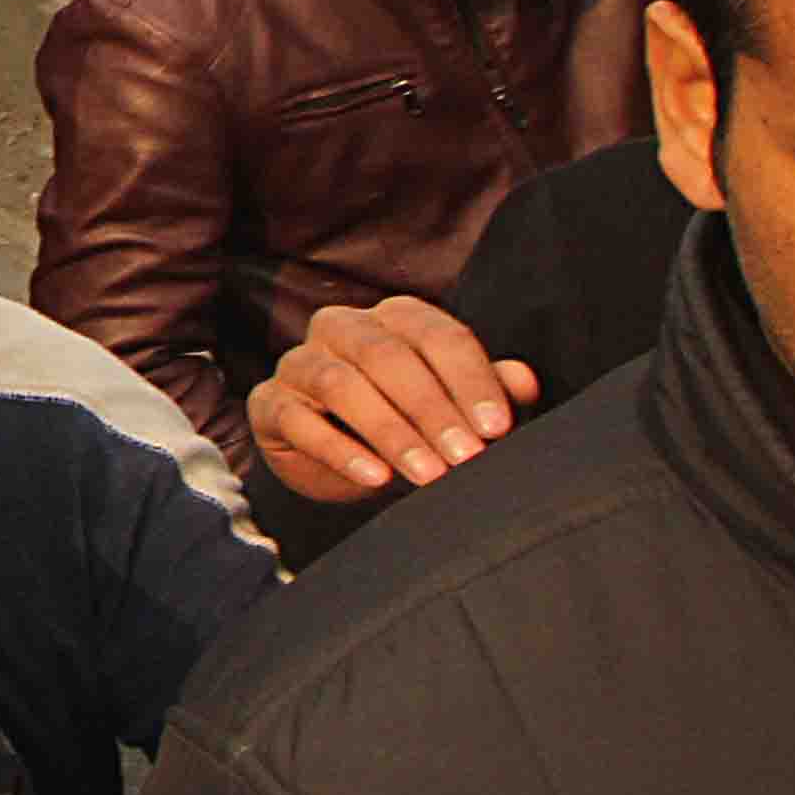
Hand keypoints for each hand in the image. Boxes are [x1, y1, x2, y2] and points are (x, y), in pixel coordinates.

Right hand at [246, 295, 536, 501]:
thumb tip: (524, 380)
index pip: (436, 335)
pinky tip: (374, 478)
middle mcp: (341, 327)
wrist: (341, 461)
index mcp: (394, 317)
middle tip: (466, 458)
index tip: (497, 428)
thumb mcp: (454, 408)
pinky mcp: (269, 403)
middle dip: (432, 410)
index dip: (470, 380)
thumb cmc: (407, 422)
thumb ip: (488, 390)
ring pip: (341, 384)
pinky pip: (299, 421)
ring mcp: (299, 362)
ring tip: (428, 474)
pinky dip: (339, 450)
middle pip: (386, 356)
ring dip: (390, 432)